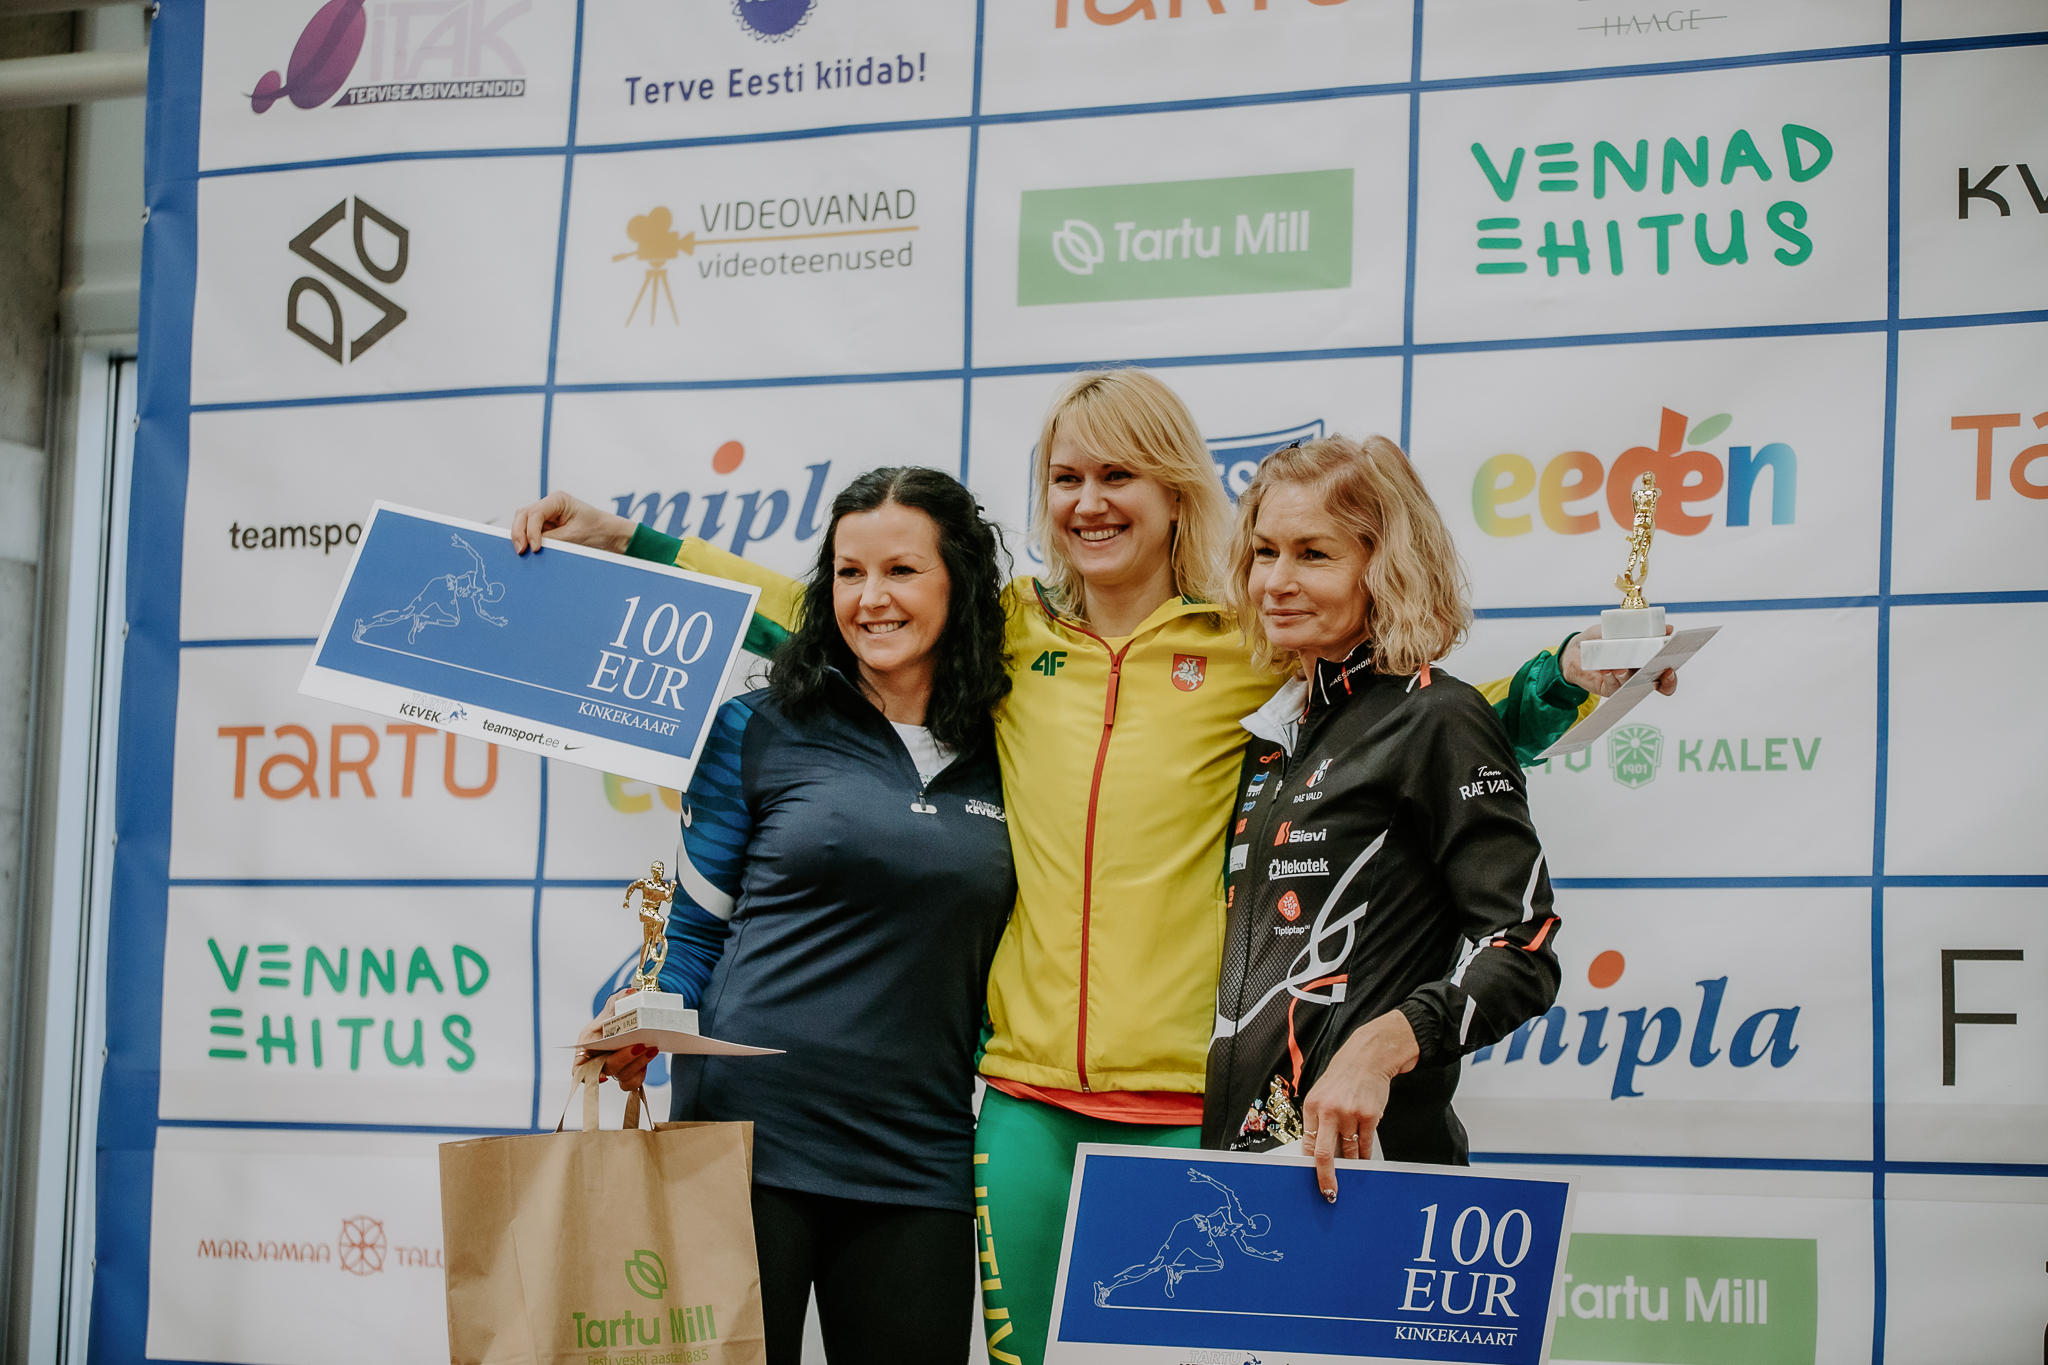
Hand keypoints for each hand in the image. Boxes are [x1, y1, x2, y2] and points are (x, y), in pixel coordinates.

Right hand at [510, 491, 636, 555]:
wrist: (611, 536)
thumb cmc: (598, 530)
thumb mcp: (575, 536)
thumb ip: (552, 540)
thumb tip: (532, 548)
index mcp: (558, 499)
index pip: (535, 513)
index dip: (530, 531)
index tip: (534, 547)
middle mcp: (549, 505)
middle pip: (523, 515)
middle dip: (519, 532)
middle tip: (521, 551)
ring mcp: (546, 516)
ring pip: (523, 523)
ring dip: (521, 536)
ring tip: (523, 553)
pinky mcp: (547, 527)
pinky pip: (530, 532)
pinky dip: (527, 540)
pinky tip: (528, 551)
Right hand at [572, 988, 657, 1088]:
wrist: (636, 1015)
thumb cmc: (620, 1011)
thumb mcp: (617, 1003)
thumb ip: (620, 999)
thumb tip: (629, 994)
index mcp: (588, 1043)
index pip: (578, 1067)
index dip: (585, 1076)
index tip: (601, 1075)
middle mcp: (599, 1058)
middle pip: (605, 1069)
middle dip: (623, 1059)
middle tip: (639, 1045)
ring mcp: (614, 1066)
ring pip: (621, 1076)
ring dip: (637, 1064)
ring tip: (651, 1048)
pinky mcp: (628, 1072)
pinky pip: (633, 1082)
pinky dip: (641, 1072)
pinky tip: (649, 1056)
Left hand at [1299, 1010, 1419, 1202]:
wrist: (1368, 1057)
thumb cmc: (1344, 1077)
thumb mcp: (1322, 1094)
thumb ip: (1319, 1119)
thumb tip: (1317, 1151)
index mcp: (1312, 1106)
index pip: (1307, 1143)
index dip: (1310, 1165)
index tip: (1313, 1179)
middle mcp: (1328, 1111)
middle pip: (1323, 1154)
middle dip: (1326, 1178)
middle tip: (1329, 1193)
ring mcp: (1350, 1114)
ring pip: (1349, 1152)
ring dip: (1351, 1164)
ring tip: (1352, 1170)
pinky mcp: (1370, 1116)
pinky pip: (1365, 1145)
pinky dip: (1365, 1154)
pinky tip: (1364, 1159)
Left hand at [1561, 624, 1678, 698]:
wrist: (1578, 648)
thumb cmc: (1605, 638)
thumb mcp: (1624, 628)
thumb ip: (1645, 629)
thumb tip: (1666, 628)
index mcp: (1648, 661)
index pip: (1667, 676)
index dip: (1671, 678)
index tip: (1670, 669)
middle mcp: (1640, 675)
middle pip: (1655, 684)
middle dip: (1658, 679)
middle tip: (1654, 668)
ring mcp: (1625, 683)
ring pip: (1632, 684)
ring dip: (1628, 674)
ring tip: (1621, 666)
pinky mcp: (1608, 688)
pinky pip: (1612, 685)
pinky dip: (1610, 675)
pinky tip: (1606, 668)